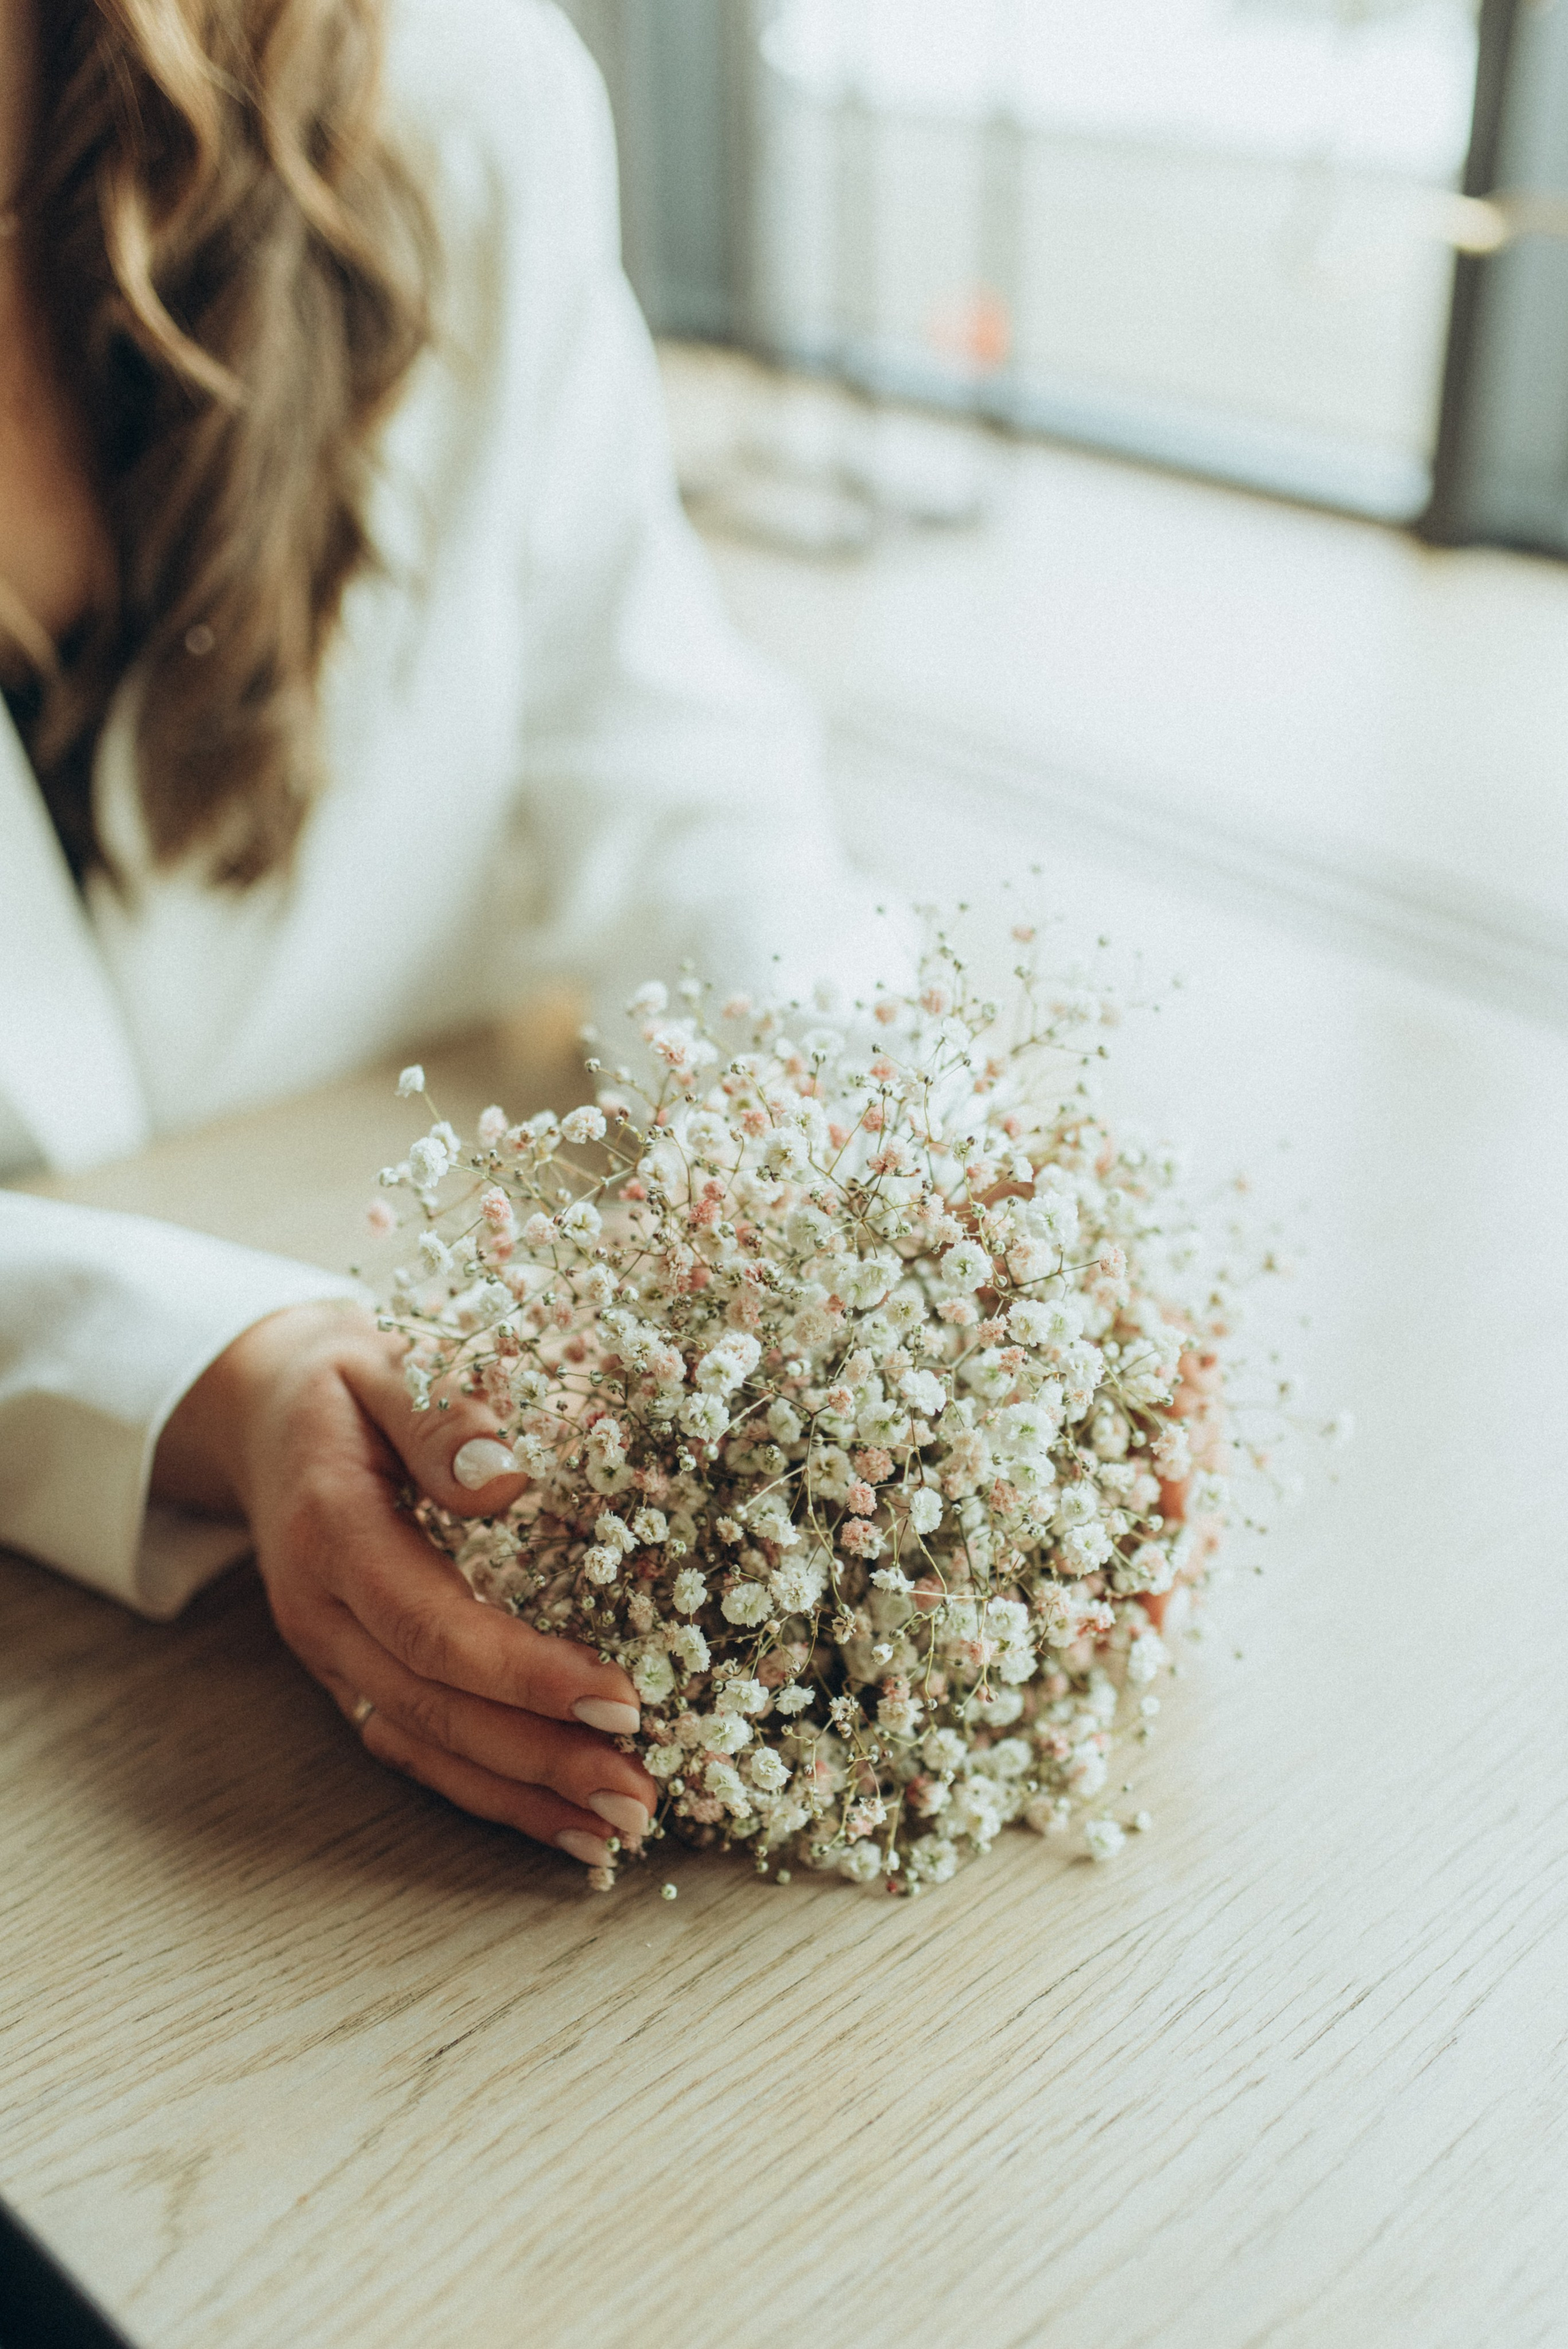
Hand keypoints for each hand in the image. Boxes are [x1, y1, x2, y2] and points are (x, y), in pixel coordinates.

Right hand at [152, 1302, 655, 1870]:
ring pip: (423, 1746)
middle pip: (432, 1707)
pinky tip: (560, 1823)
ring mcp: (330, 1655)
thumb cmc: (342, 1382)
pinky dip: (487, 1793)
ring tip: (617, 1833)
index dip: (523, 1672)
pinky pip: (416, 1747)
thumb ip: (437, 1414)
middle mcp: (320, 1612)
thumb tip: (506, 1478)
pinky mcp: (350, 1675)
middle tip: (640, 1798)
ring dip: (521, 1798)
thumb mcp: (382, 1362)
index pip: (431, 1625)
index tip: (619, 1701)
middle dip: (539, 1760)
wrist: (261, 1411)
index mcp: (330, 1532)